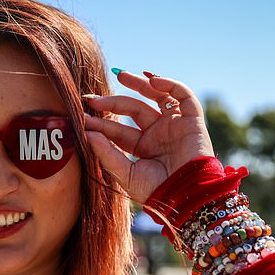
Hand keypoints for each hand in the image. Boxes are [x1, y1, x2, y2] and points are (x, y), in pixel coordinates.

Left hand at [84, 71, 213, 203]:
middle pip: (133, 109)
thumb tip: (87, 134)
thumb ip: (107, 154)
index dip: (100, 123)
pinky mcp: (192, 120)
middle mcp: (157, 134)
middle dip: (112, 103)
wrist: (187, 199)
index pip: (117, 130)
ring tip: (120, 75)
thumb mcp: (126, 175)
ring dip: (139, 84)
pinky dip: (169, 84)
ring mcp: (174, 125)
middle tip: (92, 100)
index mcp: (141, 148)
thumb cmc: (158, 192)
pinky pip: (183, 95)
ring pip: (156, 96)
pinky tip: (151, 80)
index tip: (82, 117)